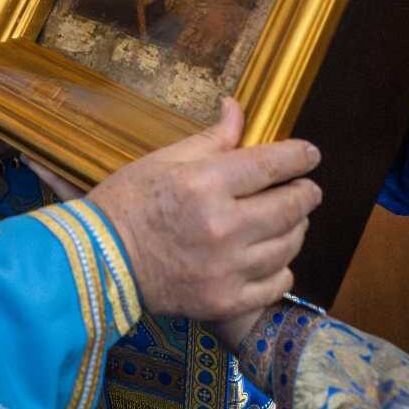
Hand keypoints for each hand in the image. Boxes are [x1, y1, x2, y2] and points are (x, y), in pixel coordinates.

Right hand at [83, 98, 322, 321]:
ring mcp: (226, 268)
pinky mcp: (225, 300)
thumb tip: (237, 108)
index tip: (310, 154)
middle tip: (306, 189)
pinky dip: (281, 268)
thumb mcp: (164, 160)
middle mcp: (223, 226)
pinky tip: (271, 257)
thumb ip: (212, 139)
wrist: (99, 262)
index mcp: (206, 183)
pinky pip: (277, 282)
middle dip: (305, 193)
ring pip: (289, 244)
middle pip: (291, 205)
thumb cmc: (127, 204)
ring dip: (296, 228)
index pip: (273, 164)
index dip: (300, 156)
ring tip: (289, 220)